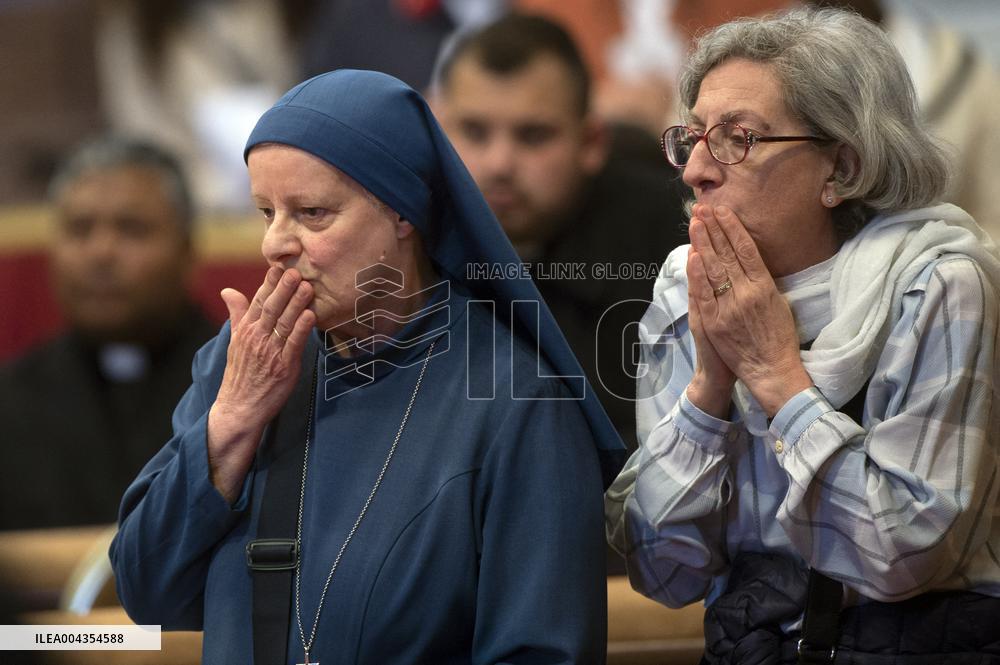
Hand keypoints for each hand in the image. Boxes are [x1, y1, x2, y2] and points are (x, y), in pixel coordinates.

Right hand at [207, 267, 315, 502]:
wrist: (239, 407)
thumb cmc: (241, 373)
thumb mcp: (235, 341)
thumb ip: (237, 314)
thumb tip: (228, 290)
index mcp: (245, 330)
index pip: (258, 301)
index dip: (269, 283)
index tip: (279, 266)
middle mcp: (256, 338)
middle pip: (271, 308)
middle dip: (283, 288)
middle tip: (296, 270)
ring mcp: (270, 352)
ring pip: (284, 323)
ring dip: (296, 304)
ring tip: (307, 286)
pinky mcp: (283, 367)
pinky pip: (293, 344)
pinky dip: (301, 329)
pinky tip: (311, 315)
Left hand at [686, 204, 811, 416]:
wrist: (771, 369)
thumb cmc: (778, 337)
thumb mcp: (779, 303)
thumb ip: (763, 282)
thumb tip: (749, 260)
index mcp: (765, 286)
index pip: (745, 249)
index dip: (732, 228)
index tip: (722, 211)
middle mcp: (746, 292)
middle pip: (726, 253)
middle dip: (713, 229)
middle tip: (702, 208)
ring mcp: (729, 307)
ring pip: (713, 268)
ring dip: (703, 243)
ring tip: (695, 223)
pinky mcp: (714, 322)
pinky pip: (704, 293)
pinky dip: (697, 273)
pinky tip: (692, 255)